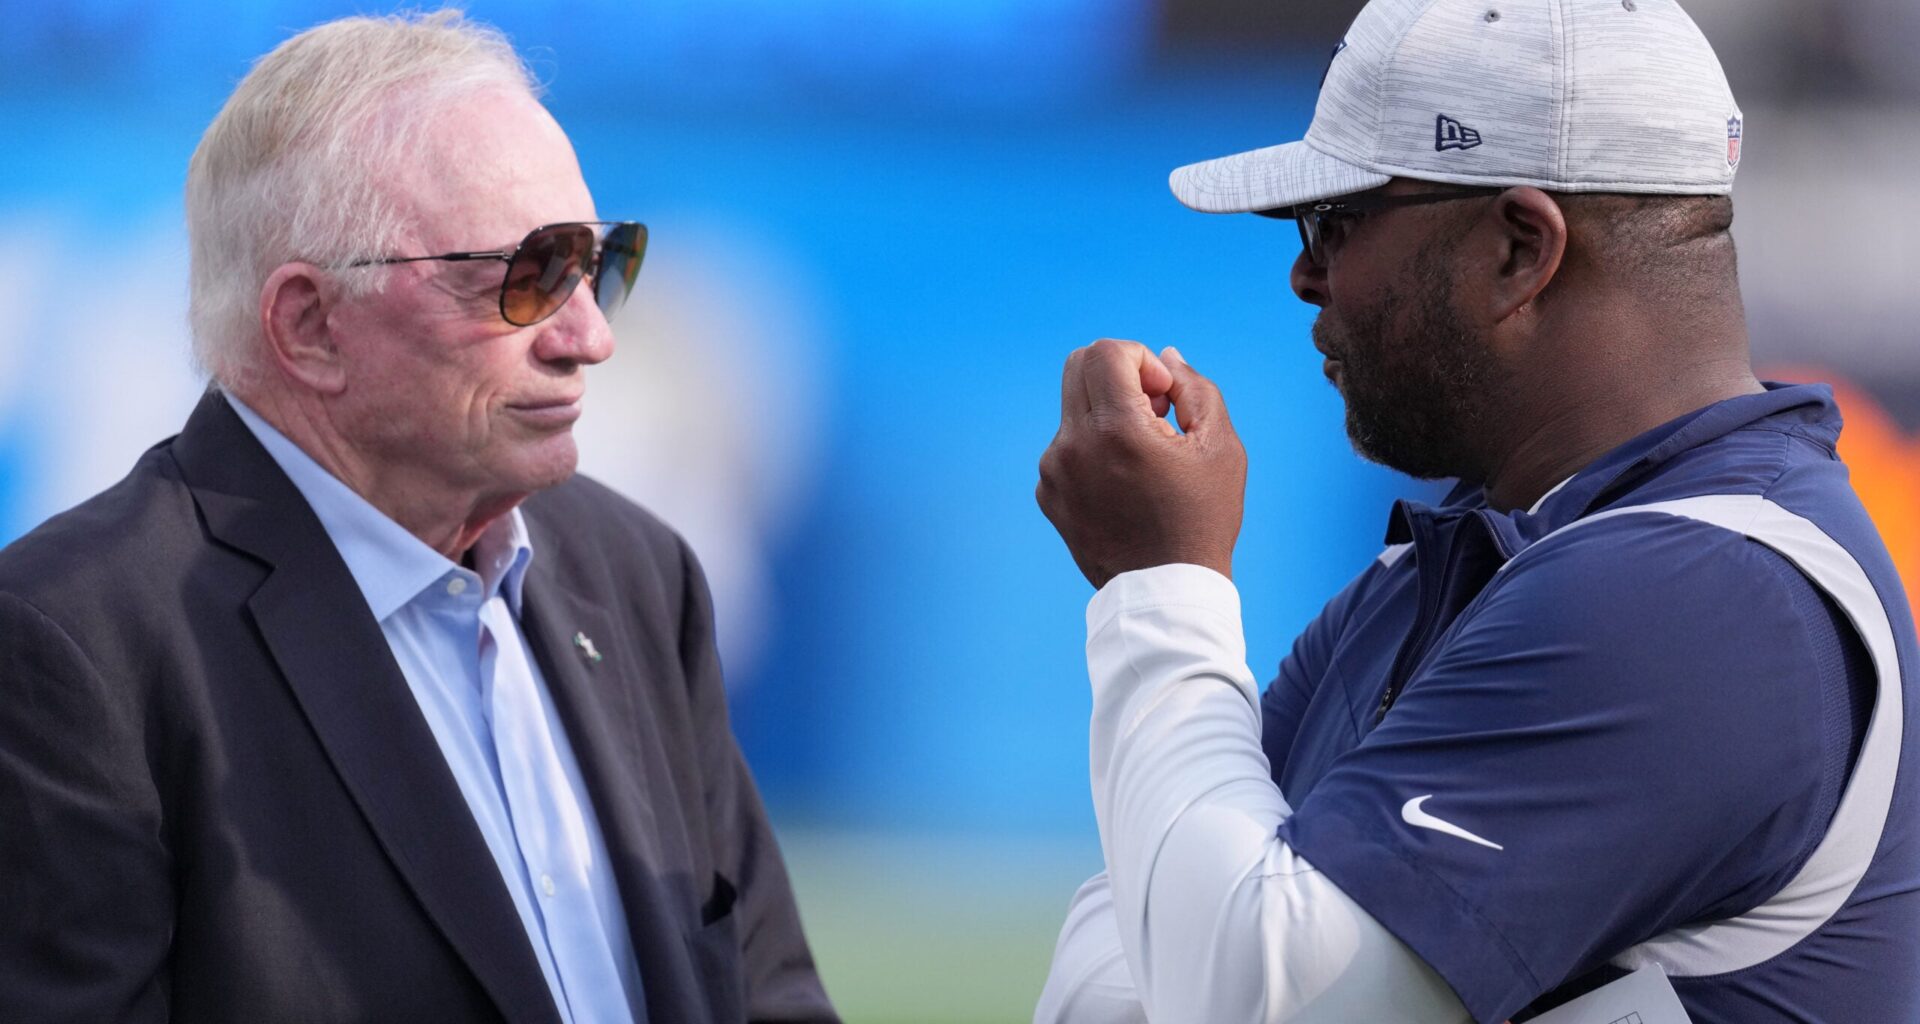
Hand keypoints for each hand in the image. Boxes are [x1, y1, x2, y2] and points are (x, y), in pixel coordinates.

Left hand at [1036, 339, 1246, 589]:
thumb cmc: (1201, 519)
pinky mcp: (1047, 494)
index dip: (1140, 359)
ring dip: (1108, 414)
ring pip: (1074, 408)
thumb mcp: (1219, 447)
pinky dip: (1093, 448)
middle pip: (1078, 366)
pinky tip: (1124, 483)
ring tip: (1144, 456)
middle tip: (1153, 411)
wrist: (1166, 592)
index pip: (1106, 352)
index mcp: (1116, 430)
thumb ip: (1194, 387)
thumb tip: (1164, 356)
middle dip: (1120, 374)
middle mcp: (1073, 446)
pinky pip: (1065, 446)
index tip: (1163, 395)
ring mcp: (1053, 472)